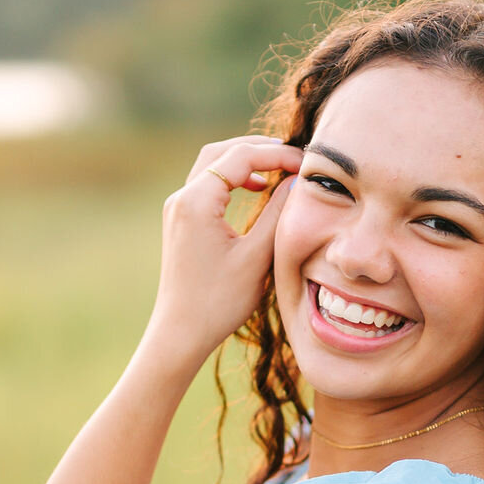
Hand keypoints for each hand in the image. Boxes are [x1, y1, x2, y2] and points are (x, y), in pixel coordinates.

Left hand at [142, 134, 301, 368]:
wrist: (181, 333)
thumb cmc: (219, 301)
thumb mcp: (257, 257)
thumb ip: (278, 214)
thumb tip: (298, 182)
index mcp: (196, 202)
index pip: (240, 157)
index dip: (277, 155)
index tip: (306, 164)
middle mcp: (181, 199)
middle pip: (222, 151)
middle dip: (260, 150)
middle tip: (295, 157)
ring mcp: (178, 209)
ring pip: (213, 164)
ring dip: (246, 162)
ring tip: (279, 170)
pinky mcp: (181, 221)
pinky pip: (208, 184)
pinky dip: (234, 178)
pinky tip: (258, 189)